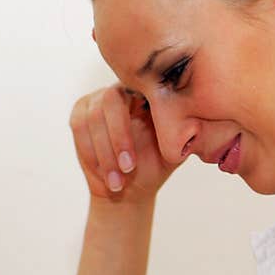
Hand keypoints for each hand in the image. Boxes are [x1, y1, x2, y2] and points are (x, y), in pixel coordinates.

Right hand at [69, 84, 178, 202]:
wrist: (131, 187)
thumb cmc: (157, 165)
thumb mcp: (176, 149)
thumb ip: (185, 132)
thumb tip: (196, 120)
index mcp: (148, 92)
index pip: (141, 87)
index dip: (146, 111)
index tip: (147, 143)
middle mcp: (122, 89)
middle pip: (112, 100)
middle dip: (119, 137)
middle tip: (129, 168)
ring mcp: (97, 99)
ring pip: (94, 118)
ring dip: (105, 153)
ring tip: (118, 181)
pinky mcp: (79, 114)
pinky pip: (80, 129)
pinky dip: (92, 154)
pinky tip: (106, 176)